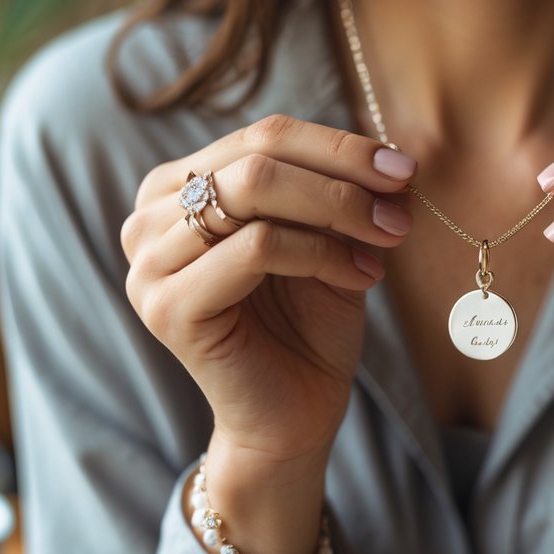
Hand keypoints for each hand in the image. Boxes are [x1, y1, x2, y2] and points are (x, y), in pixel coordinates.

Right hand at [122, 114, 416, 469]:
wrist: (293, 417)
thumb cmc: (307, 327)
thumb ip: (336, 190)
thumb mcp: (326, 240)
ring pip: (254, 192)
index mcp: (178, 190)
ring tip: (388, 239)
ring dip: (338, 210)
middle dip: (343, 175)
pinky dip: (321, 252)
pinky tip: (362, 275)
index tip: (404, 165)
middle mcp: (150, 218)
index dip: (339, 145)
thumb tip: (389, 149)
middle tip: (402, 203)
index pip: (263, 136)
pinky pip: (256, 246)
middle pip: (257, 155)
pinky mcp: (168, 306)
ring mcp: (149, 263)